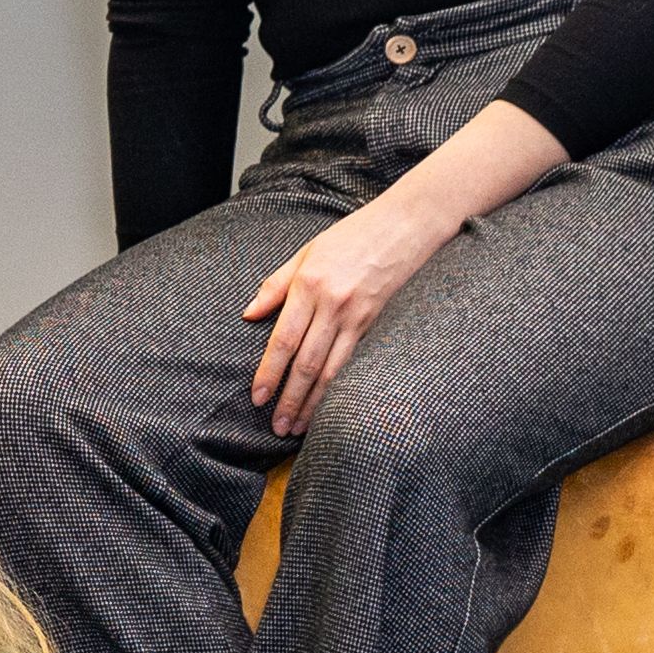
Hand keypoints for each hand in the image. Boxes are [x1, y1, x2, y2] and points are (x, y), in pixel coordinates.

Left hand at [240, 196, 459, 439]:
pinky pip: (351, 361)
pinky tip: (327, 405)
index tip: (258, 398)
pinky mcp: (374, 321)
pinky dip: (336, 387)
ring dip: (312, 402)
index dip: (269, 373)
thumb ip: (275, 286)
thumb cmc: (351, 236)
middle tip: (276, 427)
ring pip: (329, 369)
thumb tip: (249, 315)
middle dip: (289, 399)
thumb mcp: (305, 253)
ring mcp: (355, 315)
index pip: (283, 340)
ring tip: (297, 427)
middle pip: (305, 362)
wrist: (404, 225)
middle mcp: (330, 304)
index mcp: (308, 285)